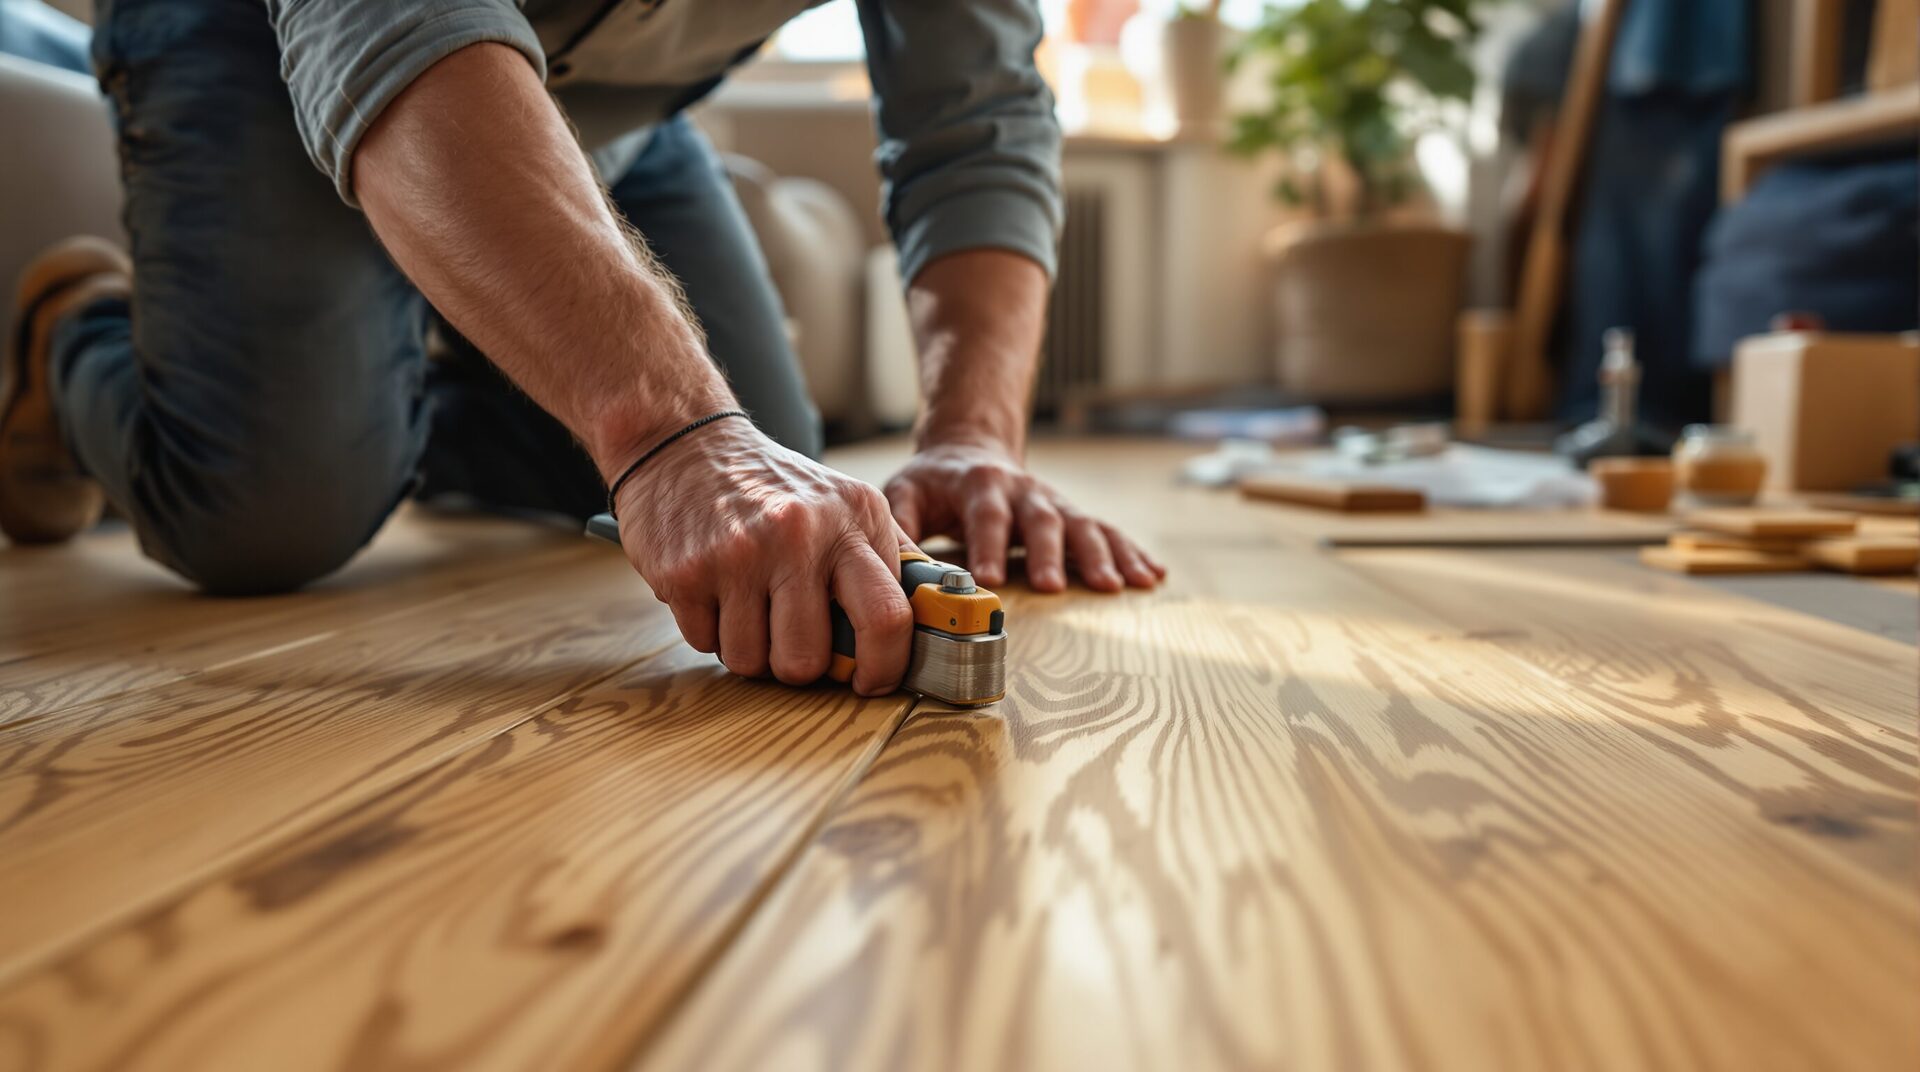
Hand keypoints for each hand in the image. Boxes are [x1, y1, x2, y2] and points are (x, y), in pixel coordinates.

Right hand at [614, 421, 914, 694]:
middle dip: (798, 664)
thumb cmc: (776, 488)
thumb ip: (892, 556)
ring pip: (752, 661)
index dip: (884, 667)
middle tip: (789, 636)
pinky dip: (709, 630)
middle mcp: (800, 534)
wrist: (685, 444)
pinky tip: (713, 589)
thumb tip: (942, 615)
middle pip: (808, 660)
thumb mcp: (846, 502)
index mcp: (853, 519)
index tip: (871, 680)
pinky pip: (705, 643)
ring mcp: (739, 554)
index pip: (888, 617)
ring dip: (749, 648)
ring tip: (746, 603)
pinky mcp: (687, 571)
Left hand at [882, 442, 1164, 592]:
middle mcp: (1023, 490)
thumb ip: (899, 525)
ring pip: (1083, 524)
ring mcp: (1053, 501)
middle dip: (1048, 554)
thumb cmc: (932, 484)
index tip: (985, 579)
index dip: (986, 545)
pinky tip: (1152, 575)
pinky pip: (1107, 531)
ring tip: (1116, 586)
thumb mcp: (903, 493)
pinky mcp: (1072, 514)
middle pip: (1041, 520)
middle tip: (1052, 587)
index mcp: (979, 484)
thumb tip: (891, 568)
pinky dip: (1131, 552)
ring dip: (1101, 554)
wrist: (970, 450)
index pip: (984, 515)